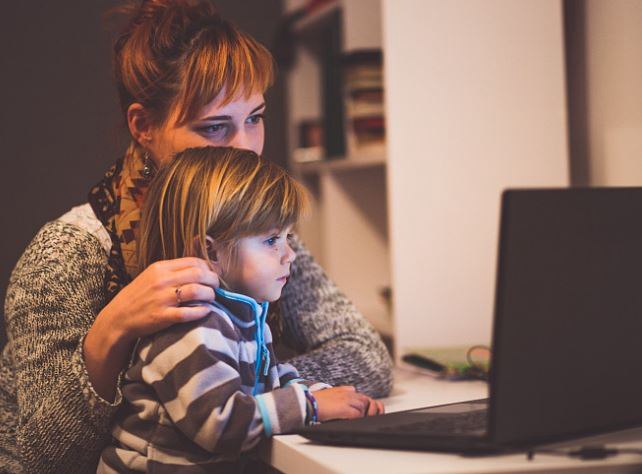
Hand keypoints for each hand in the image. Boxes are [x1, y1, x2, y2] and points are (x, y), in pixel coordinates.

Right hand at [84, 257, 218, 400]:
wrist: (118, 318)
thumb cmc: (138, 296)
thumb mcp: (151, 276)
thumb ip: (172, 271)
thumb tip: (199, 268)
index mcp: (160, 268)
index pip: (193, 261)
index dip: (208, 267)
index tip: (212, 274)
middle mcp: (162, 281)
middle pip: (198, 274)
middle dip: (213, 280)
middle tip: (217, 286)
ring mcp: (162, 299)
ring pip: (196, 291)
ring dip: (210, 295)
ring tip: (212, 298)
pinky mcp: (162, 316)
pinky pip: (189, 313)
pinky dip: (202, 311)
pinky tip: (206, 311)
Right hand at [313, 386, 384, 421]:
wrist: (308, 403)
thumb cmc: (317, 401)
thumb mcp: (331, 392)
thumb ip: (343, 391)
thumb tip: (353, 390)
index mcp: (346, 390)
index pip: (362, 396)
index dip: (364, 405)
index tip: (362, 412)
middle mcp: (348, 393)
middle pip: (366, 401)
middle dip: (367, 410)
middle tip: (361, 418)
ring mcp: (348, 400)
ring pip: (363, 408)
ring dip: (361, 415)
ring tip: (355, 421)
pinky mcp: (346, 408)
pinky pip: (358, 415)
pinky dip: (357, 419)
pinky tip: (350, 421)